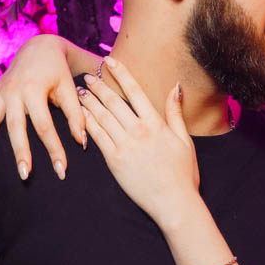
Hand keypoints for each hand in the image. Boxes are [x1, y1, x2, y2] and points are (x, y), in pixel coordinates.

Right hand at [0, 33, 84, 180]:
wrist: (39, 47)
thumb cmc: (57, 71)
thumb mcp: (69, 89)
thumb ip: (76, 115)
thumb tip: (80, 143)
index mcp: (34, 90)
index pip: (45, 126)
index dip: (54, 149)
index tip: (61, 170)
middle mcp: (14, 92)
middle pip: (16, 127)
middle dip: (20, 152)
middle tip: (25, 175)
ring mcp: (0, 93)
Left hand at [76, 59, 200, 226]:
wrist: (174, 202)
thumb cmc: (183, 173)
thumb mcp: (184, 140)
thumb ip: (175, 112)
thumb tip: (176, 86)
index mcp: (156, 124)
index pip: (134, 91)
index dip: (120, 73)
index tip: (110, 61)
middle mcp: (138, 131)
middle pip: (113, 101)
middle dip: (98, 86)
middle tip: (86, 76)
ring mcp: (124, 146)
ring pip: (102, 117)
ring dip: (88, 102)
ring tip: (79, 92)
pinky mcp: (114, 161)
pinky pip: (97, 137)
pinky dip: (87, 123)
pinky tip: (79, 115)